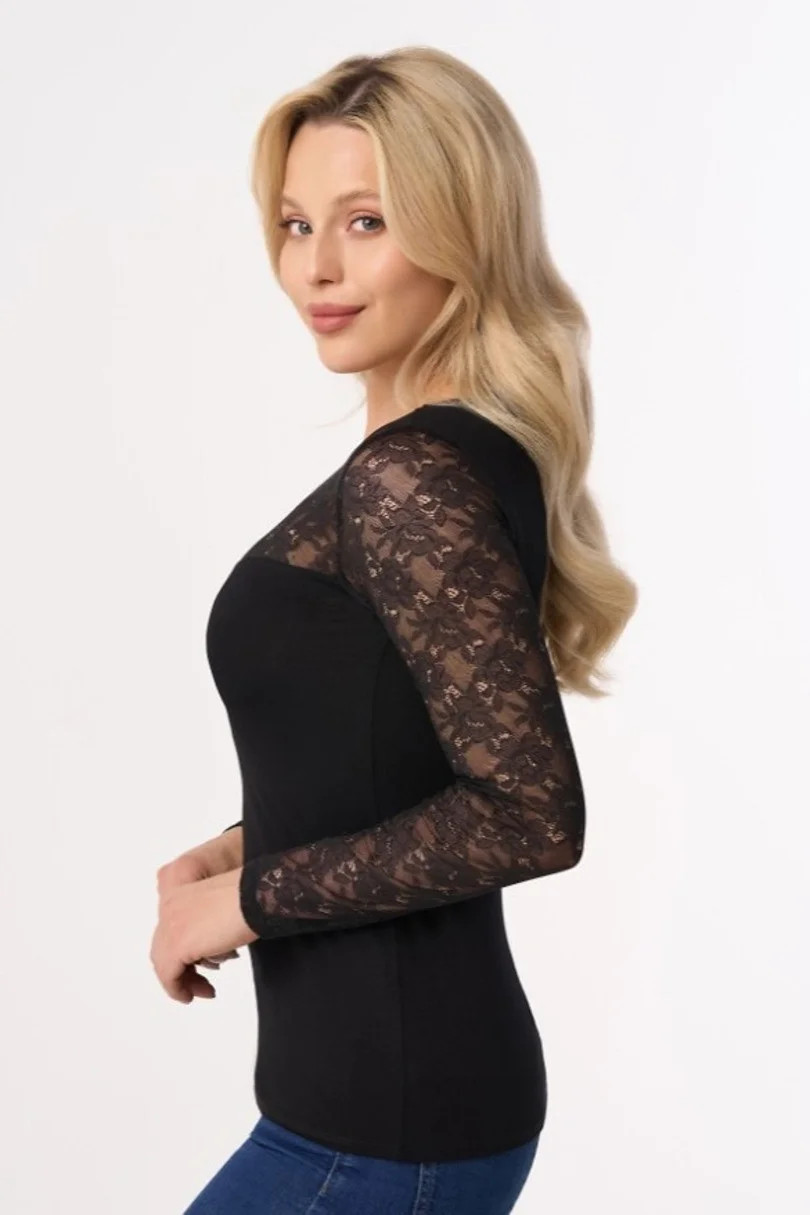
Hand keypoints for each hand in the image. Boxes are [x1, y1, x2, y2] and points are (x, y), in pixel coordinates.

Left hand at [150, 868, 258, 1002]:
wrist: (256, 895)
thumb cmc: (251, 896)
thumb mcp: (225, 907)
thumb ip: (210, 923)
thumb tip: (213, 948)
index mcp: (180, 892)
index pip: (170, 929)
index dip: (181, 950)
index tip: (199, 965)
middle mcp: (170, 907)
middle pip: (164, 947)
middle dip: (180, 968)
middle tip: (200, 982)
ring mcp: (171, 926)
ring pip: (163, 962)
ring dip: (181, 980)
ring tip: (202, 991)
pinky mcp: (178, 945)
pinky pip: (169, 976)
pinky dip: (177, 989)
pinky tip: (189, 996)